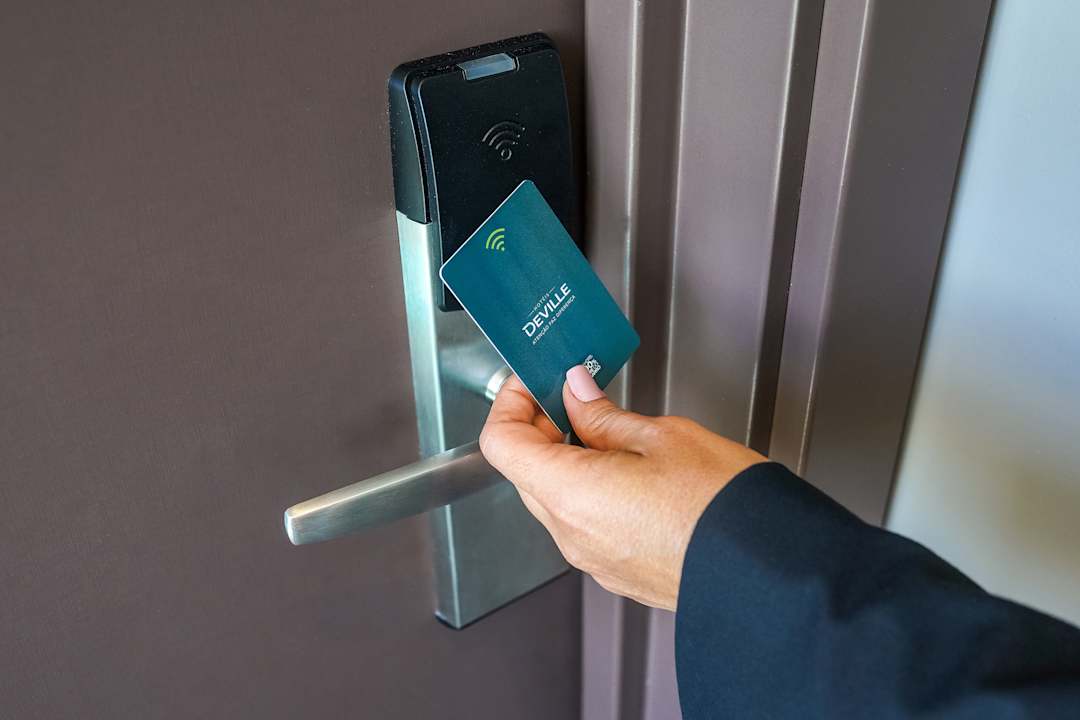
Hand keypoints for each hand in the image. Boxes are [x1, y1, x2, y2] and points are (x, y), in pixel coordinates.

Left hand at [479, 365, 765, 609]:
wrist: (771, 571)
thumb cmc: (726, 507)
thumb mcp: (663, 436)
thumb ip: (604, 414)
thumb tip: (576, 392)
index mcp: (572, 493)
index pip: (501, 443)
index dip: (510, 402)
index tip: (535, 381)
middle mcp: (572, 534)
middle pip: (525, 471)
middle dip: (542, 427)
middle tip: (576, 395)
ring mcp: (592, 558)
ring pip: (554, 498)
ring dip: (568, 459)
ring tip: (611, 430)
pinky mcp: (615, 571)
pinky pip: (583, 524)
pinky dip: (590, 491)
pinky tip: (628, 469)